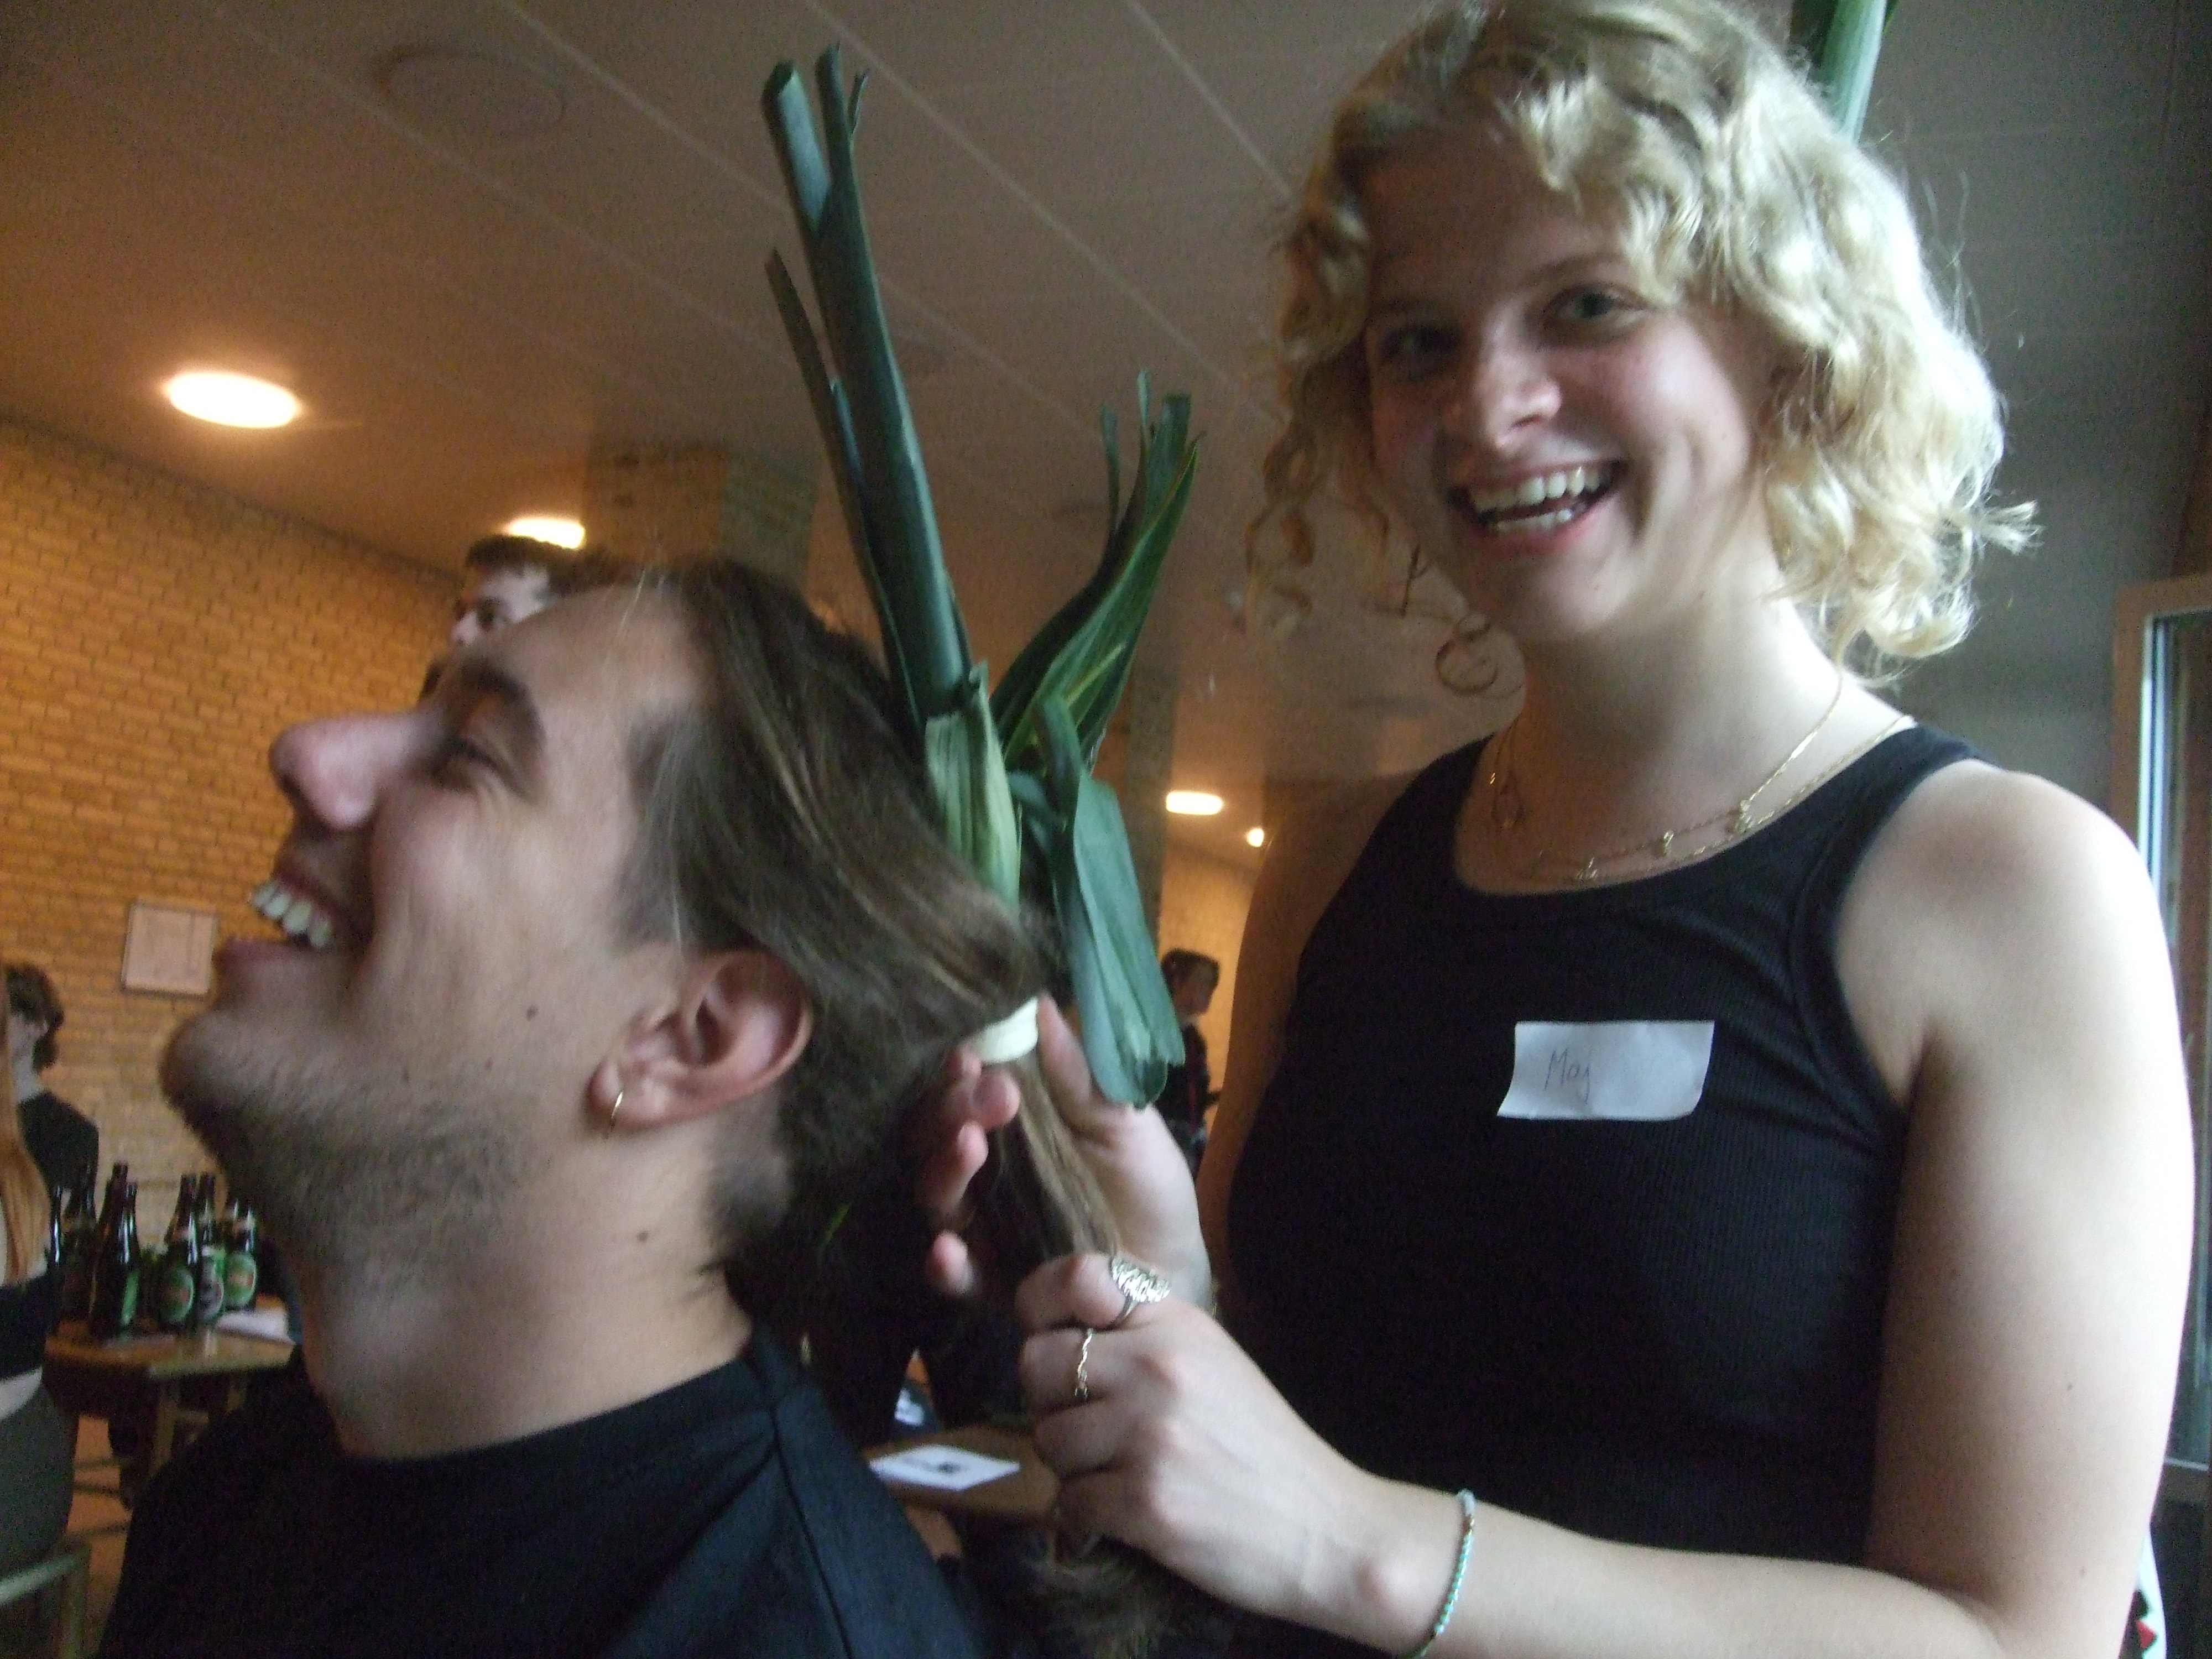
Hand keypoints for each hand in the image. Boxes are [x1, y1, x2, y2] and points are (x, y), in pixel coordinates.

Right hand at [912, 999, 1210, 1304]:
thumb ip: (1079, 1075)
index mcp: (1014, 1125)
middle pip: (938, 1134)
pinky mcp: (993, 1283)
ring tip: (971, 1145)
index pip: (966, 1089)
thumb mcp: (1123, 1124)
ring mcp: (983, 1228)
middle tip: (993, 1096)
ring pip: (937, 1196)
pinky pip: (955, 1277)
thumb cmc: (1149, 1188)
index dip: (961, 1069)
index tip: (973, 1054)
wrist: (1176, 1270)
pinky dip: (945, 1264)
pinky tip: (947, 1249)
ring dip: (945, 1169)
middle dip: (953, 1108)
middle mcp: (986, 1171)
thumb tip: (1039, 1004)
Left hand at [1015, 1252, 1410, 1634]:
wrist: (1326, 1530)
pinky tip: (1132, 1516)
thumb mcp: (1211, 1362)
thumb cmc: (1261, 1449)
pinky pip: (1068, 1502)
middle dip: (1052, 1403)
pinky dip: (1089, 1519)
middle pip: (1037, 1364)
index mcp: (1176, 1322)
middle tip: (1094, 1431)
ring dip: (1074, 1468)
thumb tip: (1050, 1337)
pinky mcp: (1145, 1501)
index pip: (1077, 1278)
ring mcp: (1151, 1432)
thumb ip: (1141, 1337)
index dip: (1045, 1308)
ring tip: (1125, 1476)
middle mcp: (1159, 1365)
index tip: (1057, 1340)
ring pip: (1048, 1440)